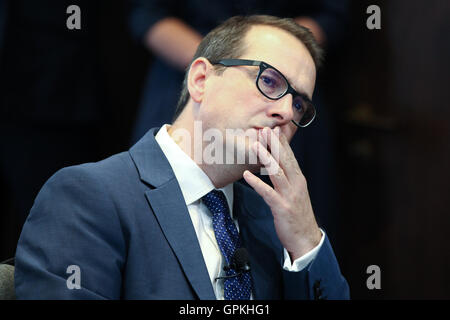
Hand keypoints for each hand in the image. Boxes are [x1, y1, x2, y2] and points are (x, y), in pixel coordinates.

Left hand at [243, 127, 321, 260]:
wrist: (306, 239)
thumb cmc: (297, 215)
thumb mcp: (294, 193)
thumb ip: (287, 179)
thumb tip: (276, 166)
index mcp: (298, 180)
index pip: (290, 157)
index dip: (282, 143)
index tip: (275, 129)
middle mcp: (296, 185)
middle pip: (285, 160)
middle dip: (275, 144)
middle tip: (265, 130)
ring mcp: (289, 196)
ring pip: (277, 172)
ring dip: (265, 158)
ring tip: (255, 145)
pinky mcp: (282, 208)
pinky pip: (267, 193)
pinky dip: (257, 183)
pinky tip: (246, 175)